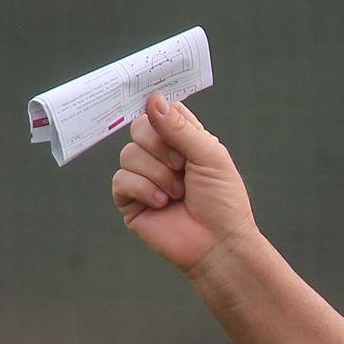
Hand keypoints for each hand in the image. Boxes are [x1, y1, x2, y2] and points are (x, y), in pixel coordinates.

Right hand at [112, 93, 258, 272]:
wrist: (217, 243)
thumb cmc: (223, 202)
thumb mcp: (210, 157)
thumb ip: (180, 128)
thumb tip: (152, 99)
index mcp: (184, 142)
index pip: (161, 112)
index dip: (160, 114)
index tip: (166, 121)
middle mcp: (161, 155)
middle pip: (139, 128)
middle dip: (160, 147)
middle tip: (182, 167)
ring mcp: (143, 176)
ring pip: (128, 154)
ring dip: (158, 174)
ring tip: (179, 194)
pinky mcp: (130, 199)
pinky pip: (121, 179)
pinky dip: (144, 190)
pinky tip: (162, 203)